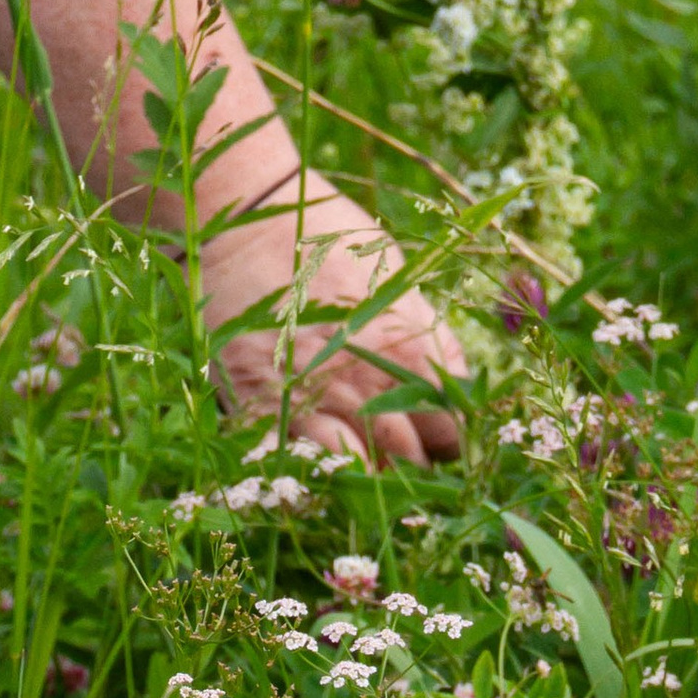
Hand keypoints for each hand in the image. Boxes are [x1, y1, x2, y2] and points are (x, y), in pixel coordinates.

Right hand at [199, 198, 467, 465]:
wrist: (243, 223)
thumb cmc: (325, 236)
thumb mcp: (393, 273)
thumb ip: (424, 333)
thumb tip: (449, 377)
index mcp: (405, 351)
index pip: (453, 429)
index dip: (454, 437)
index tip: (443, 431)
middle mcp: (362, 387)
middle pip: (411, 461)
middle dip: (416, 462)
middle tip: (407, 448)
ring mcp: (311, 402)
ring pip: (359, 474)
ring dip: (369, 473)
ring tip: (367, 459)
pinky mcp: (262, 411)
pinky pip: (297, 467)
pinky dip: (313, 473)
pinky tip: (320, 463)